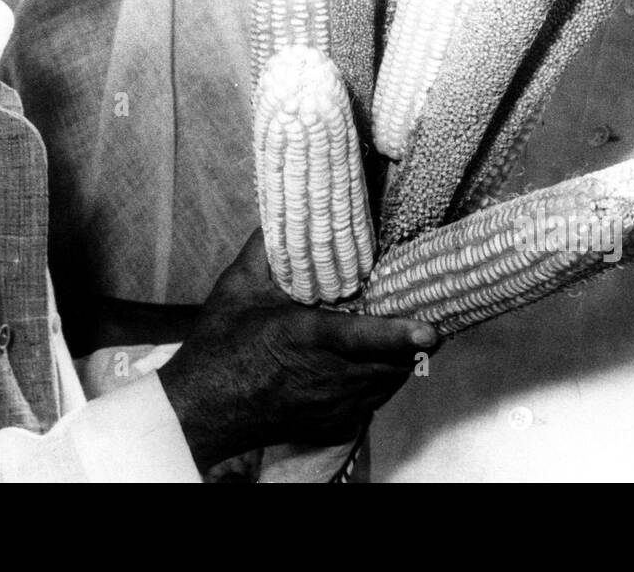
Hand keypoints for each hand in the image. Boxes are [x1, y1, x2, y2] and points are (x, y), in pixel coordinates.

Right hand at [157, 230, 437, 470]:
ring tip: (402, 330)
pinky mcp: (336, 424)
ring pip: (388, 382)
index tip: (429, 330)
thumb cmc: (220, 344)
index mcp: (301, 337)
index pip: (357, 338)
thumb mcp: (237, 287)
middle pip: (390, 362)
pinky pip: (374, 400)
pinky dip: (379, 379)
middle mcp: (324, 377)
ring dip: (398, 358)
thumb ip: (267, 248)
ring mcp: (333, 406)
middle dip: (412, 339)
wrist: (203, 408)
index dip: (396, 334)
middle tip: (427, 309)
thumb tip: (288, 208)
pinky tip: (367, 361)